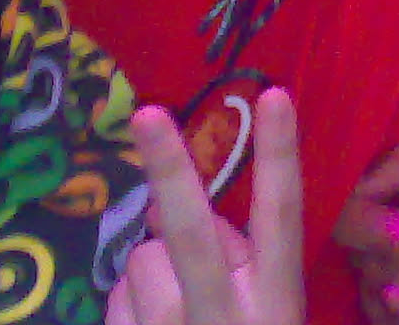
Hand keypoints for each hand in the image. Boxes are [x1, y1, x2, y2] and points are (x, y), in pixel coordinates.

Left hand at [107, 90, 304, 324]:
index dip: (278, 156)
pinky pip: (118, 299)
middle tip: (146, 115)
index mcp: (274, 300)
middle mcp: (222, 313)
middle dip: (168, 169)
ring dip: (153, 271)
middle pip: (190, 230)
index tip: (275, 95)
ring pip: (143, 260)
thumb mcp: (266, 311)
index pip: (281, 216)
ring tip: (174, 309)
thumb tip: (164, 205)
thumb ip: (235, 259)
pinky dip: (132, 306)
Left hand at [336, 147, 398, 324]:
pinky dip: (392, 289)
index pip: (340, 218)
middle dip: (372, 227)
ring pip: (363, 280)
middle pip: (352, 248)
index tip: (378, 194)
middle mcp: (395, 288)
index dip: (353, 199)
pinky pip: (378, 308)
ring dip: (380, 261)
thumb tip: (367, 175)